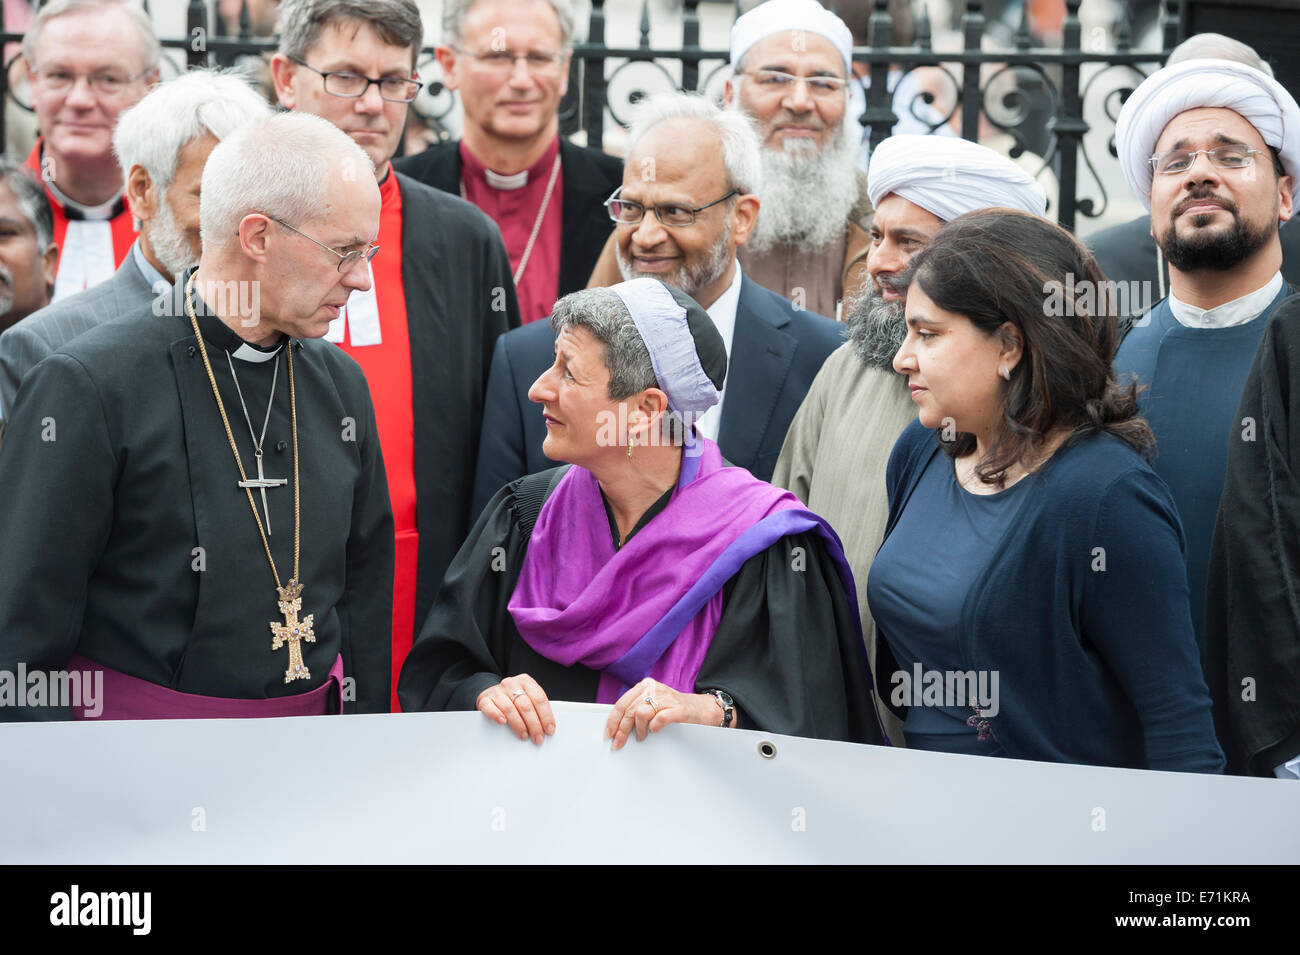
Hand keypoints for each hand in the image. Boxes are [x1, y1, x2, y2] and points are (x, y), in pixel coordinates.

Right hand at [477, 673, 555, 744]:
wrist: (491, 693)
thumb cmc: (513, 698)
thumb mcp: (526, 696)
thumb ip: (535, 707)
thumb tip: (546, 727)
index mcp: (526, 681)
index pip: (539, 699)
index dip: (546, 716)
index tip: (549, 730)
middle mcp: (512, 684)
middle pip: (526, 705)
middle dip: (534, 724)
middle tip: (538, 738)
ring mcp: (498, 691)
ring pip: (510, 708)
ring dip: (519, 724)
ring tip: (524, 736)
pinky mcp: (485, 699)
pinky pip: (490, 708)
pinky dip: (497, 715)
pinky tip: (503, 722)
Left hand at [605, 678, 722, 749]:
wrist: (703, 709)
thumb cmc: (676, 708)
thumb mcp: (653, 703)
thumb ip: (637, 708)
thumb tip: (617, 726)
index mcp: (645, 686)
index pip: (622, 703)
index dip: (613, 720)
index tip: (608, 733)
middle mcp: (653, 689)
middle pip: (629, 711)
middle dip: (621, 730)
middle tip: (618, 743)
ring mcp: (666, 698)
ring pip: (640, 714)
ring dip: (639, 730)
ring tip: (642, 737)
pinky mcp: (678, 709)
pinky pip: (660, 718)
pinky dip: (654, 727)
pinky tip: (654, 731)